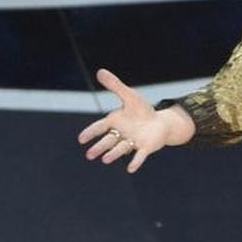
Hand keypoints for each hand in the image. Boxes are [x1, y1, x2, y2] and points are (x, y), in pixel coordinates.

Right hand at [77, 69, 194, 172]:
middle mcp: (121, 134)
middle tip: (89, 155)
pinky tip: (130, 169)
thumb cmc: (142, 111)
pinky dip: (135, 161)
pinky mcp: (145, 147)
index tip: (81, 139)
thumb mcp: (129, 96)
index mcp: (115, 122)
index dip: (90, 133)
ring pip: (121, 148)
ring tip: (105, 160)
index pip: (99, 127)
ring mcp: (133, 142)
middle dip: (99, 147)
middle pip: (108, 141)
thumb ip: (115, 86)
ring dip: (113, 154)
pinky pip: (139, 156)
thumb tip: (100, 71)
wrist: (160, 123)